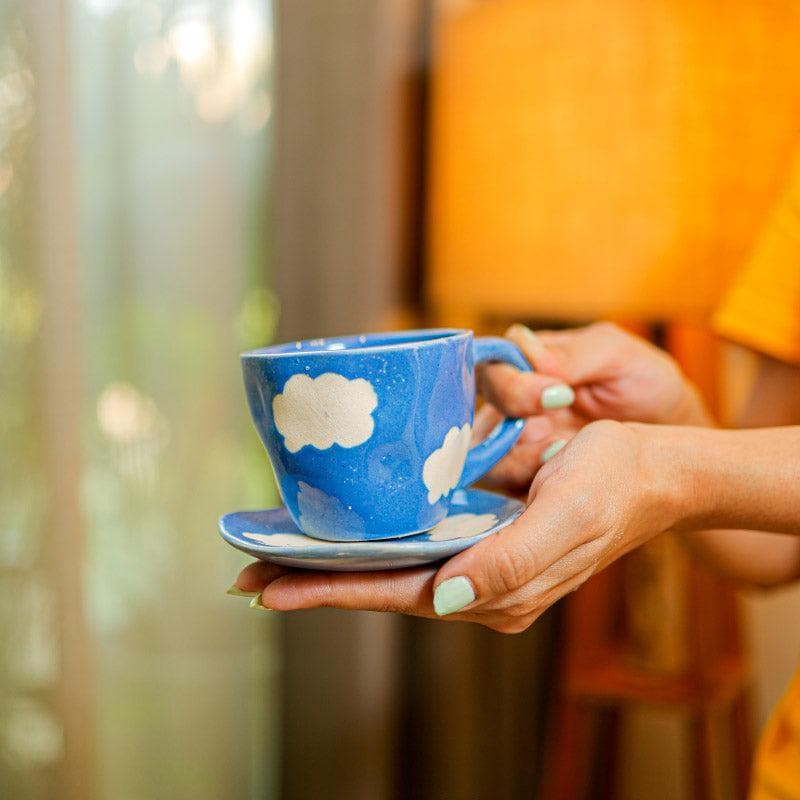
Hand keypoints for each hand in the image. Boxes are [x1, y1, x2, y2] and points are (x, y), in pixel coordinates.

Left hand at [233, 420, 680, 632]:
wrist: (653, 471)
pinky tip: (350, 530)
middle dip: (316, 580)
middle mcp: (479, 584)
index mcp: (495, 591)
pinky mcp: (485, 535)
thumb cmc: (612, 488)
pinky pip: (417, 542)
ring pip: (394, 566)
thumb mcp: (565, 521)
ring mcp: (480, 561)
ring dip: (338, 561)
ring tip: (282, 553)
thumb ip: (508, 564)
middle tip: (249, 573)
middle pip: (383, 585)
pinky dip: (375, 539)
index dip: (328, 591)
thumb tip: (445, 598)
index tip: (266, 588)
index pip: (395, 595)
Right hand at [475, 322, 710, 494]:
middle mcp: (510, 405)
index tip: (558, 394)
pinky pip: (499, 489)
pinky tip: (558, 481)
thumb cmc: (646, 387)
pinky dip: (523, 487)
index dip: (513, 383)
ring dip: (517, 460)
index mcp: (527, 365)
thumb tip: (524, 350)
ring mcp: (513, 446)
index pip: (491, 367)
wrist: (673, 440)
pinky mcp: (522, 482)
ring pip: (481, 456)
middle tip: (554, 433)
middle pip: (474, 412)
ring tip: (562, 458)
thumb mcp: (618, 357)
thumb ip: (572, 353)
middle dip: (512, 423)